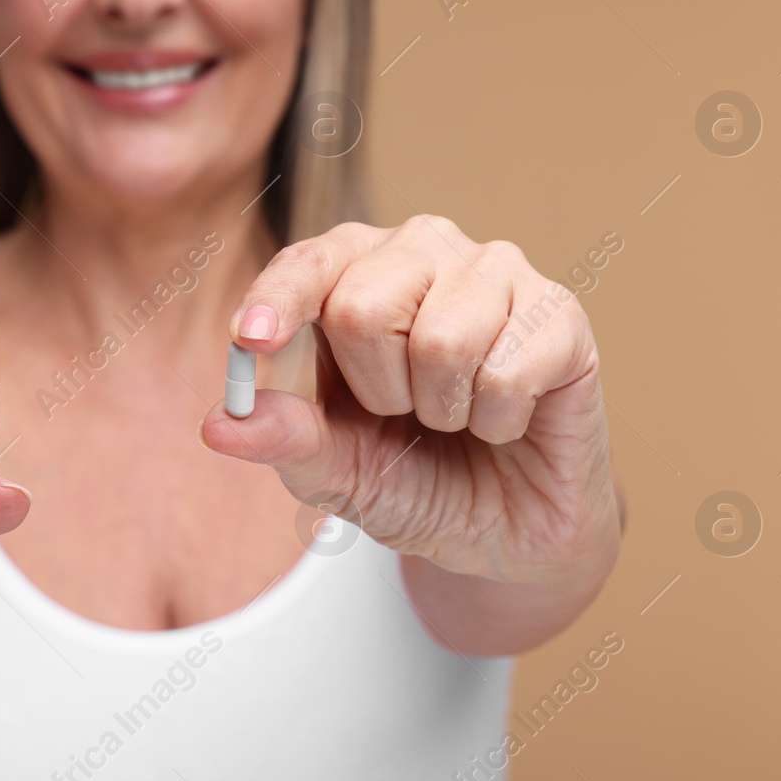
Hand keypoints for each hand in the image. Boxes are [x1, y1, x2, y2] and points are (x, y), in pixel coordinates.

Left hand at [200, 217, 620, 587]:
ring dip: (442, 409)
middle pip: (364, 306)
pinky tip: (508, 417)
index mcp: (350, 273)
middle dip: (378, 391)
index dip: (278, 299)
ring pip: (441, 339)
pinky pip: (507, 371)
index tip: (253, 339)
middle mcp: (421, 251)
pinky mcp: (560, 312)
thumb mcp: (335, 473)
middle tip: (405, 412)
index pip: (305, 264)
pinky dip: (498, 420)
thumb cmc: (414, 477)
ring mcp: (495, 272)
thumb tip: (220, 424)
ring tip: (457, 414)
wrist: (508, 529)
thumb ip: (283, 442)